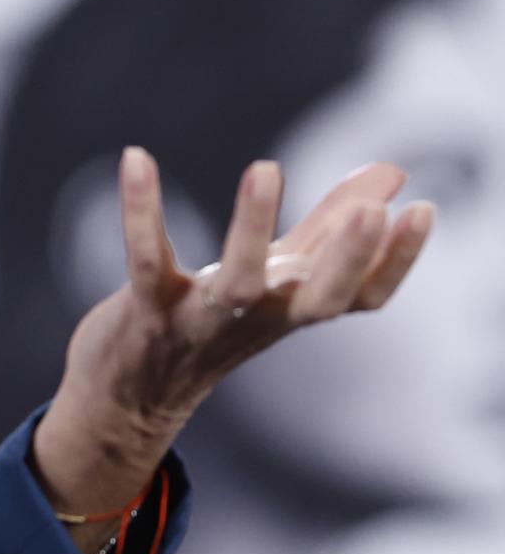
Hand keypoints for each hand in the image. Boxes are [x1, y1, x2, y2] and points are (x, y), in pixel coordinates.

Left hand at [31, 147, 433, 533]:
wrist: (128, 396)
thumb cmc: (214, 322)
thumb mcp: (276, 276)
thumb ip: (329, 225)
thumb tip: (393, 170)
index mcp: (293, 309)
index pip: (363, 298)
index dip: (397, 263)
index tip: (424, 210)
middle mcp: (257, 320)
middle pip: (317, 304)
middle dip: (349, 259)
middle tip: (374, 211)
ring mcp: (202, 320)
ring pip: (236, 284)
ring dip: (253, 228)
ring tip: (267, 168)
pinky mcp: (146, 309)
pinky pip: (146, 259)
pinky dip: (141, 210)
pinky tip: (135, 156)